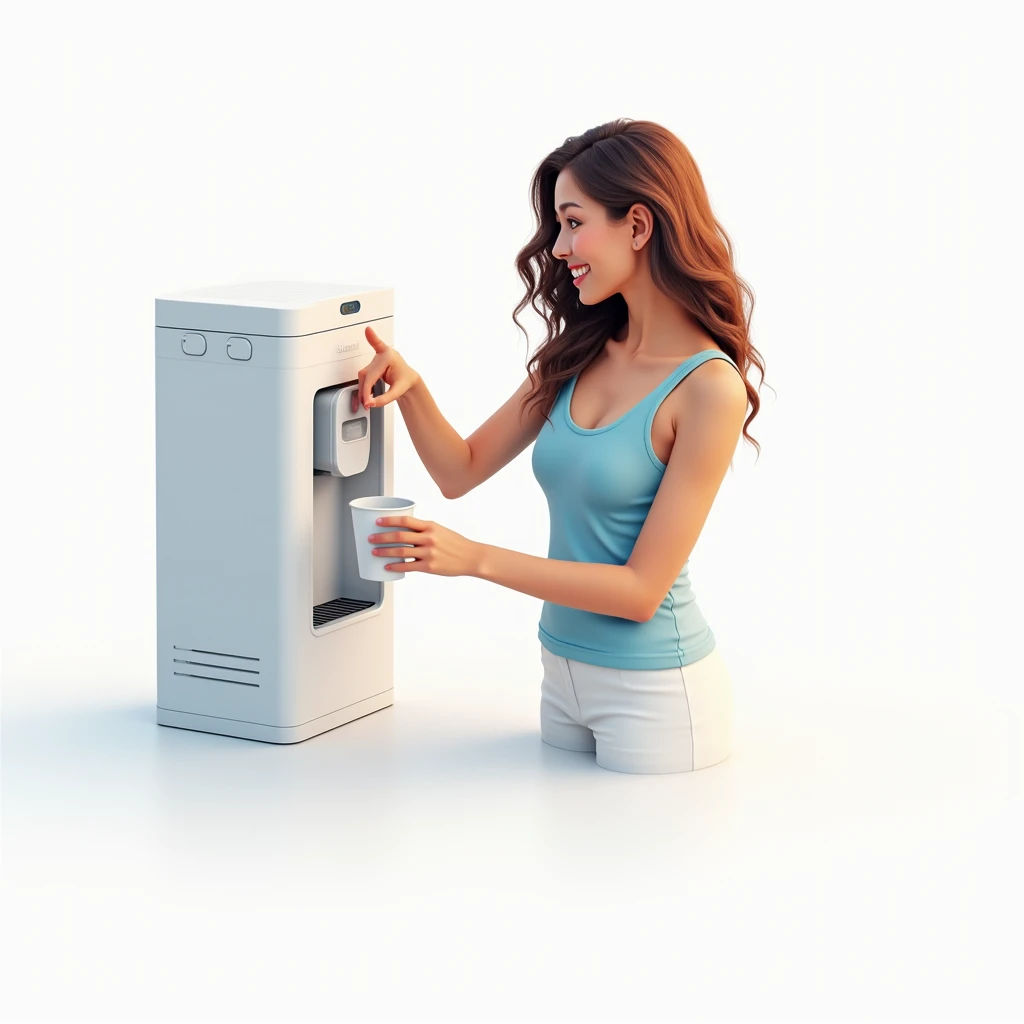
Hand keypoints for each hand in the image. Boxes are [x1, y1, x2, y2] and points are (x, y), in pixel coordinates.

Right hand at [357, 326, 420, 409]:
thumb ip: (384, 399)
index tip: (368, 330)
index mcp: (389, 356)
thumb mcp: (398, 391)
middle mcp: (381, 355)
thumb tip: (370, 403)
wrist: (407, 379)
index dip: (372, 338)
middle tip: (368, 404)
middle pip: (368, 375)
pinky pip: (363, 375)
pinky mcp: (371, 364)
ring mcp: (375, 359)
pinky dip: (363, 386)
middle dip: (365, 391)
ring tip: (367, 402)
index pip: (377, 359)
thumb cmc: (405, 381)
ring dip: (363, 390)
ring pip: (363, 376)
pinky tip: (365, 396)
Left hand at [367, 515, 481, 576]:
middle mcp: (429, 538)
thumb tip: (404, 531)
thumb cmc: (456, 543)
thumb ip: (424, 530)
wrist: (471, 557)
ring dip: (384, 552)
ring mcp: (429, 553)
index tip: (378, 522)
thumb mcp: (440, 530)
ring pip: (400, 552)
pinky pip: (408, 566)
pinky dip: (395, 566)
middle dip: (381, 537)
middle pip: (399, 536)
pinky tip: (387, 567)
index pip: (405, 521)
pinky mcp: (429, 567)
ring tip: (374, 552)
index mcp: (430, 526)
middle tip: (371, 538)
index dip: (389, 521)